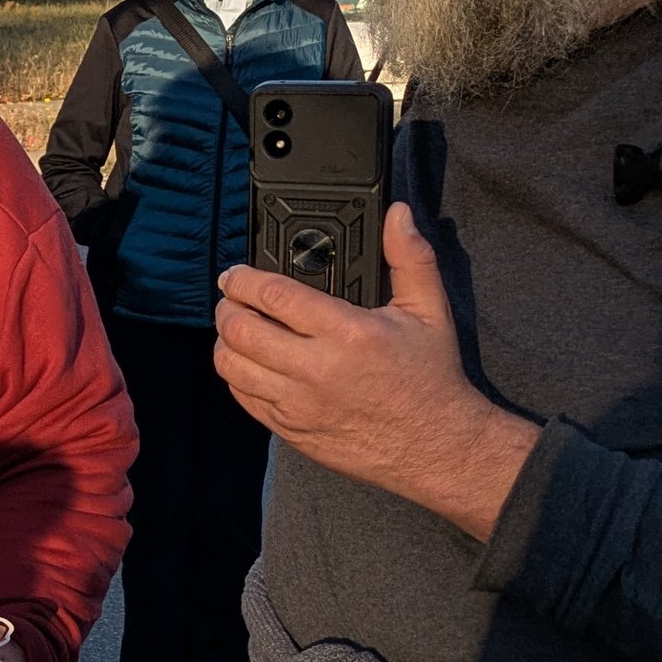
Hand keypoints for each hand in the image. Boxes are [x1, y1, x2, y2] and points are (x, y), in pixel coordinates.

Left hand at [213, 203, 536, 542]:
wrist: (437, 447)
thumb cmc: (432, 378)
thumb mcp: (429, 310)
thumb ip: (410, 257)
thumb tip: (397, 214)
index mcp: (347, 333)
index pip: (272, 296)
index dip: (243, 279)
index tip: (236, 273)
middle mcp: (316, 370)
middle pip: (239, 330)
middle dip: (226, 307)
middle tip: (230, 298)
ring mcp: (298, 404)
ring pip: (231, 366)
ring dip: (224, 342)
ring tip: (235, 329)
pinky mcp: (291, 431)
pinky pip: (243, 399)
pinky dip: (236, 376)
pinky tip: (248, 363)